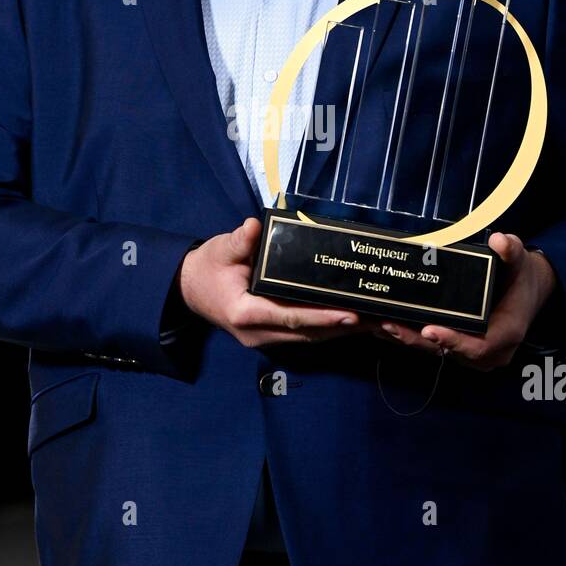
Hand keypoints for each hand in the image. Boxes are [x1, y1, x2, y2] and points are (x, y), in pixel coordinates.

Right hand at [177, 217, 367, 347]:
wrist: (189, 289)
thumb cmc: (207, 268)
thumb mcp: (220, 250)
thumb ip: (239, 241)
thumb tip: (254, 227)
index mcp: (245, 313)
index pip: (290, 317)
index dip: (321, 317)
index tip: (350, 314)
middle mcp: (258, 333)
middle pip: (307, 334)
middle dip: (342, 327)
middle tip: (376, 319)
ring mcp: (264, 339)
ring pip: (309, 339)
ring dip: (339, 331)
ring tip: (373, 322)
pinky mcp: (271, 336)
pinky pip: (304, 335)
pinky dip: (327, 329)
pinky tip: (350, 321)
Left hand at [370, 232, 556, 371]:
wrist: (527, 290)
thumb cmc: (520, 277)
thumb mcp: (520, 261)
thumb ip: (511, 250)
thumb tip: (499, 241)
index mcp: (506, 334)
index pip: (479, 346)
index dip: (453, 341)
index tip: (429, 330)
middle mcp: (489, 352)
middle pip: (448, 352)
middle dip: (416, 339)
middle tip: (388, 325)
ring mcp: (473, 354)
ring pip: (436, 351)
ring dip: (407, 339)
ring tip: (377, 325)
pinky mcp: (459, 349)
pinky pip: (433, 347)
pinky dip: (410, 337)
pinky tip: (384, 326)